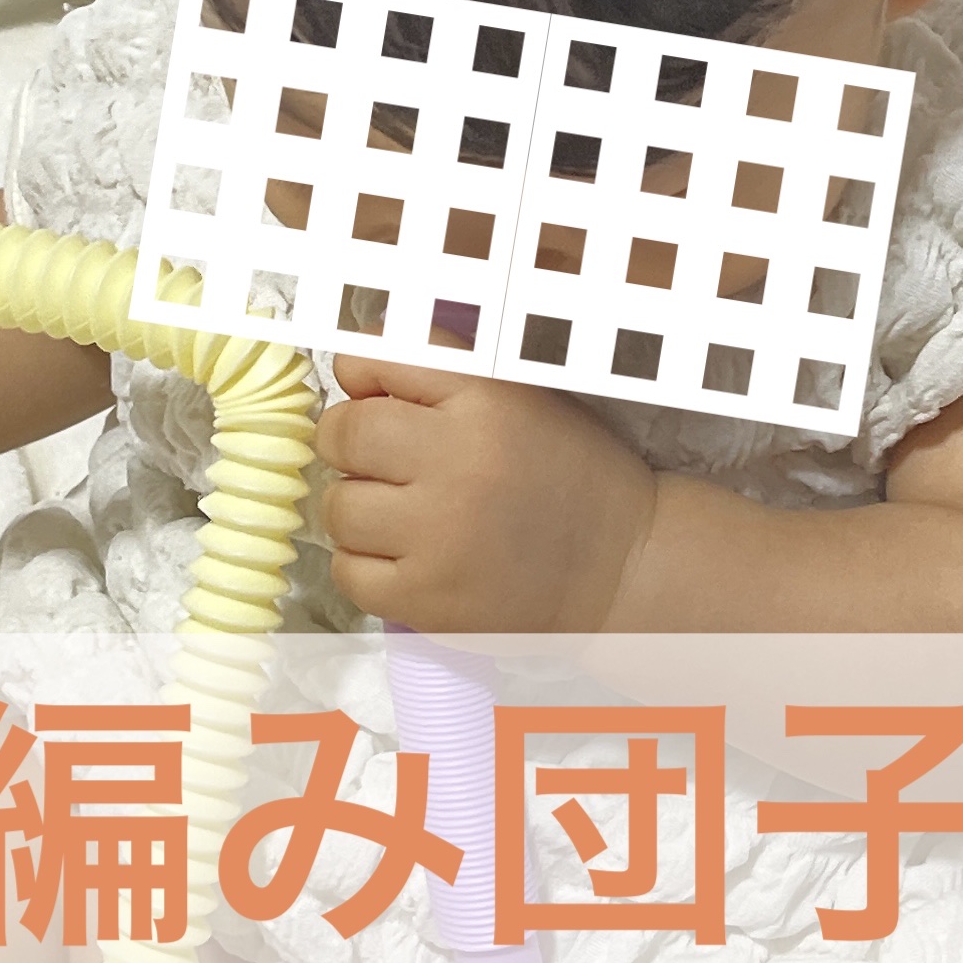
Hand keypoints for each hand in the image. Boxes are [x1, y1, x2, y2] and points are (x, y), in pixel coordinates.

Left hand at [315, 355, 658, 632]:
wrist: (624, 567)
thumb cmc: (565, 472)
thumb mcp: (517, 394)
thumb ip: (436, 369)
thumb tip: (350, 373)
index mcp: (486, 400)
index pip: (372, 360)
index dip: (361, 380)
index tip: (375, 398)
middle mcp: (461, 465)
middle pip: (342, 436)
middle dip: (350, 442)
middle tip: (384, 460)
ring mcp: (442, 539)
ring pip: (338, 508)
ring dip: (358, 508)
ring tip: (403, 512)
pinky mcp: (431, 601)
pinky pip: (349, 573)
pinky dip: (365, 564)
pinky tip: (407, 556)